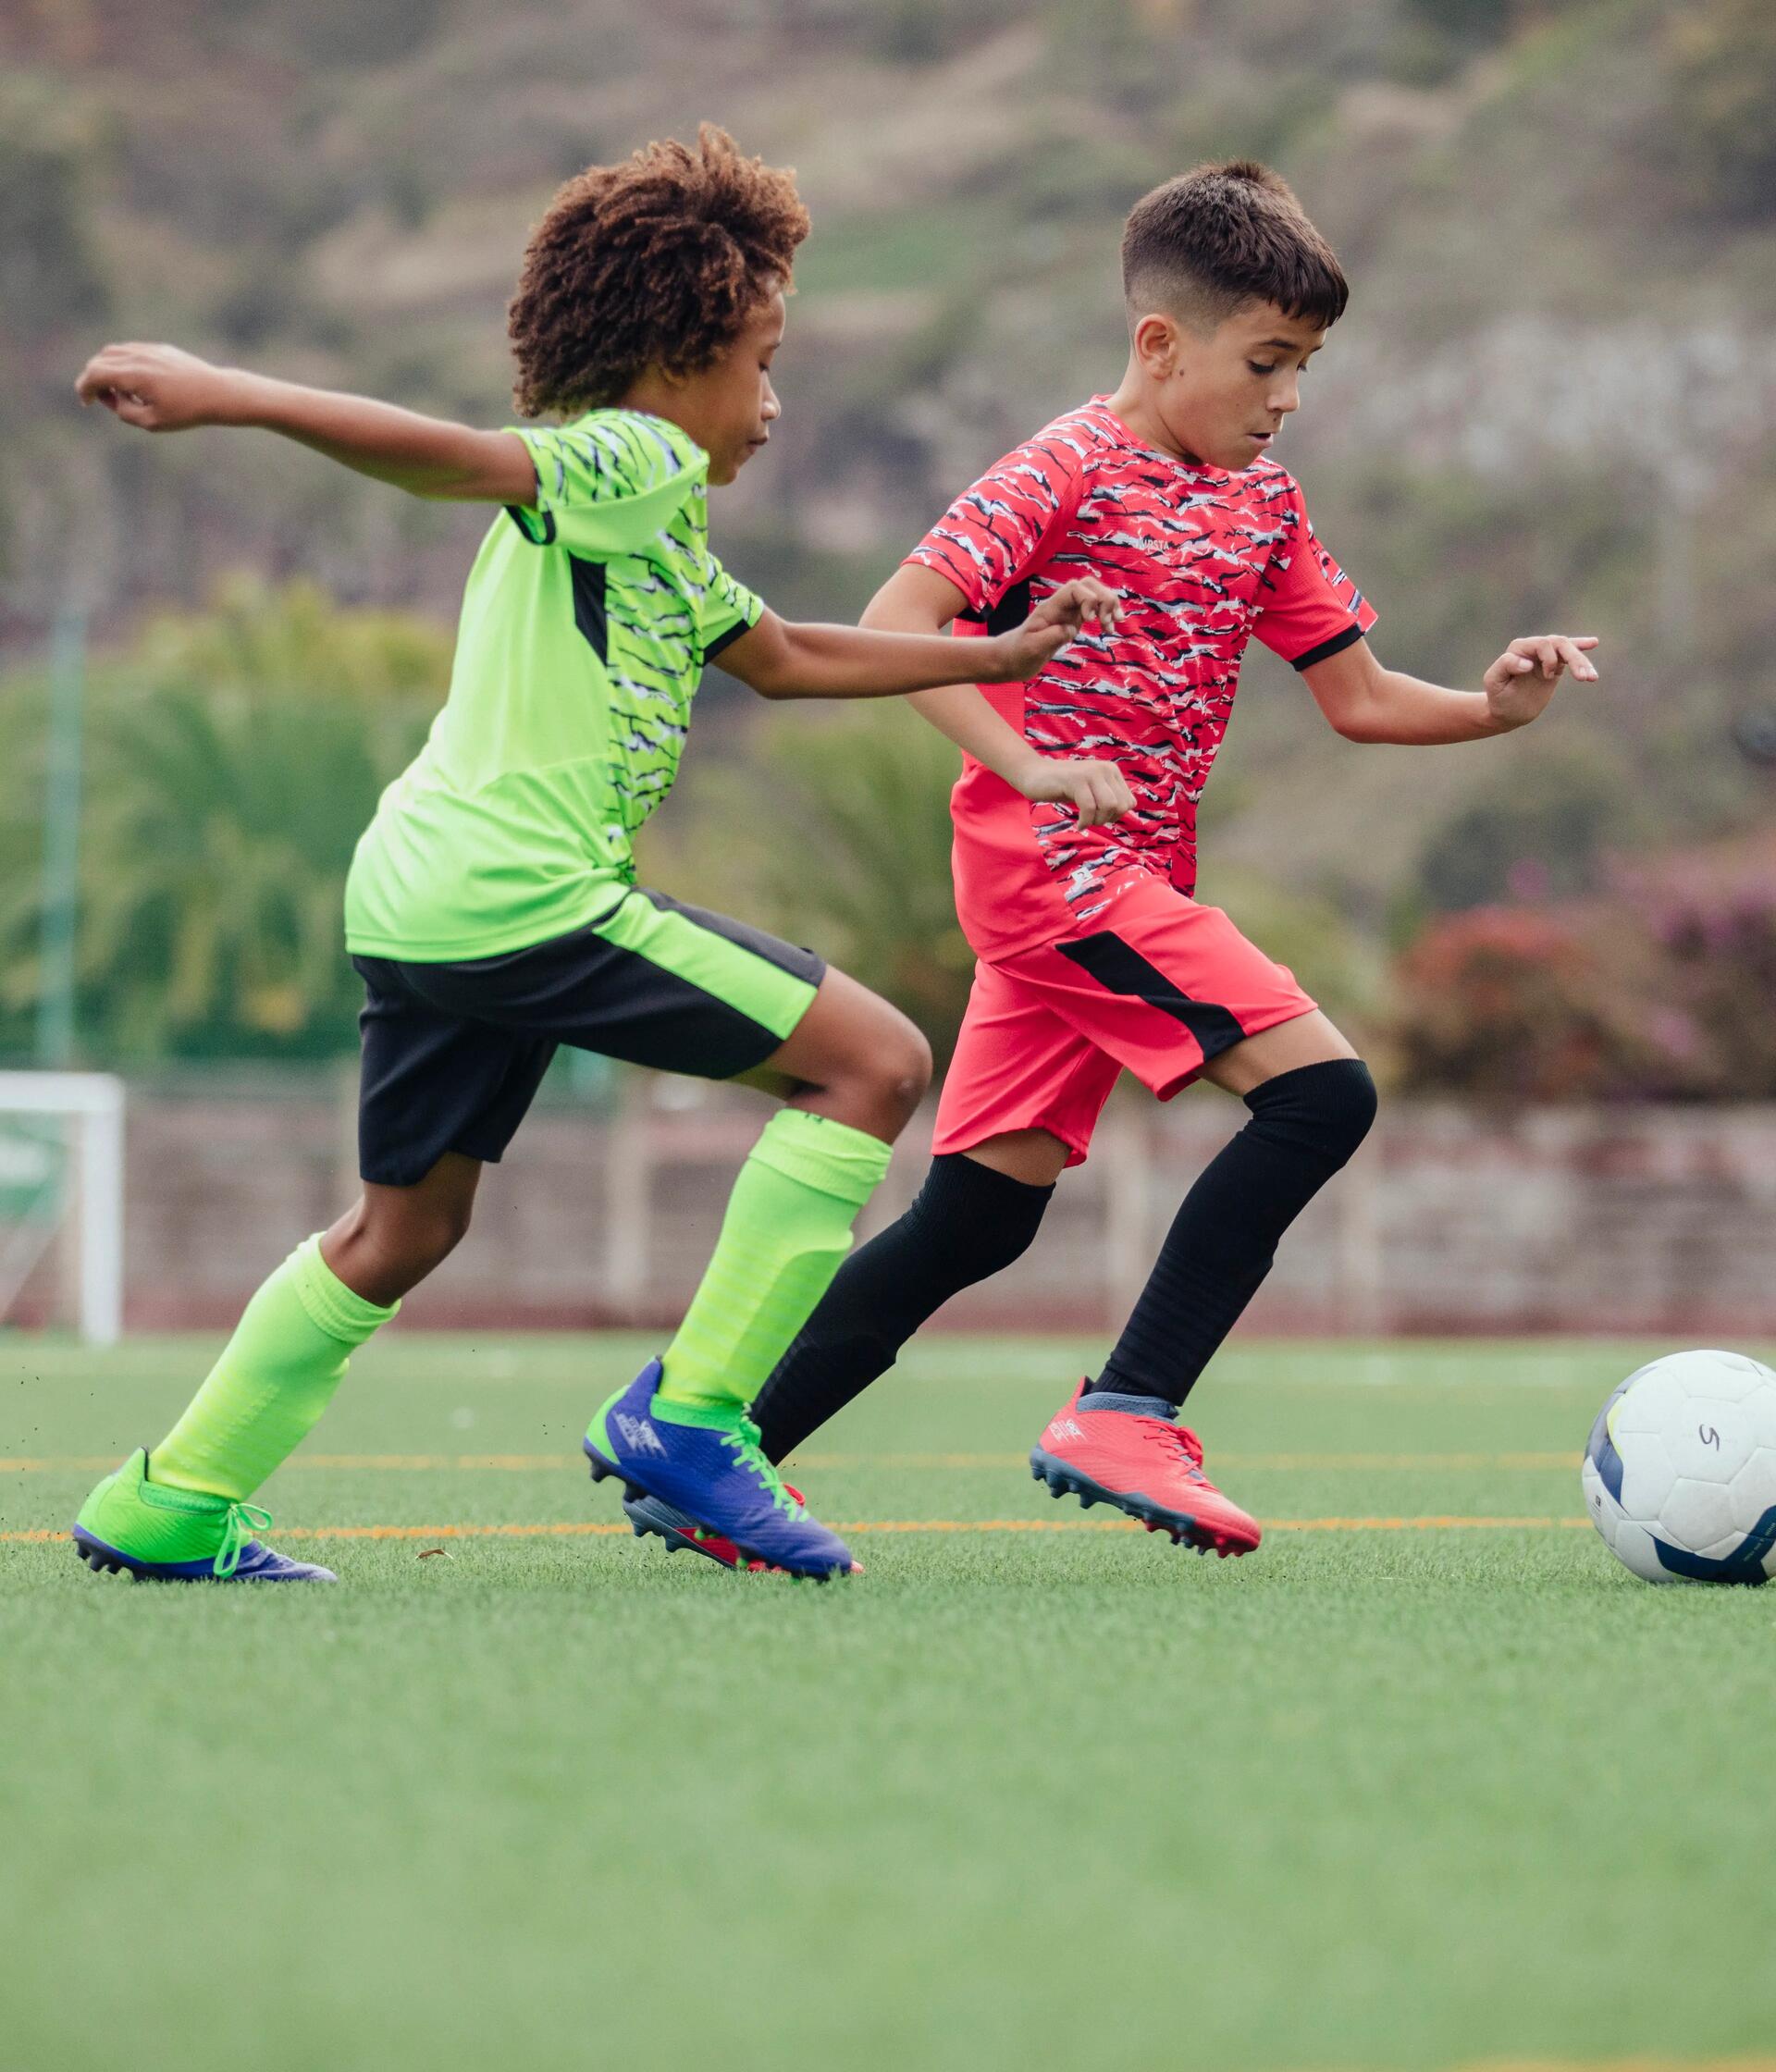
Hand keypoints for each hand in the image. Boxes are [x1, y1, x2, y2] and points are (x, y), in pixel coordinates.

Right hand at [74, 342, 242, 431]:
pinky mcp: (159, 348)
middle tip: (105, 400)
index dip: (84, 388)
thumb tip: (113, 399)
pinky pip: (131, 351)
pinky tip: (136, 383)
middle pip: (100, 360)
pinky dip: (123, 363)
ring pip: (113, 352)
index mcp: (133, 374)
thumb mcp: (151, 422)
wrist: (217, 393)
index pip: (94, 374)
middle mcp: (137, 356)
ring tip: (121, 392)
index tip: (86, 403)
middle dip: (94, 379)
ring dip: (107, 369)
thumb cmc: (186, 412)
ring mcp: (148, 349)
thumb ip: (124, 412)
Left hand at [982, 578, 1120, 681]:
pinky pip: (1094, 610)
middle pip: (1089, 585)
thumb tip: (1073, 628)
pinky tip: (1110, 628)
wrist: (1010, 659)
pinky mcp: (1073, 622)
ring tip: (1114, 625)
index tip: (1088, 620)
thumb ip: (1052, 636)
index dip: (1087, 599)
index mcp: (1050, 608)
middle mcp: (1061, 606)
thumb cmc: (1018, 653)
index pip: (1074, 589)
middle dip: (1104, 597)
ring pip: (1095, 595)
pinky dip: (1105, 615)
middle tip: (1110, 621)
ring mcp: (1068, 613)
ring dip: (1109, 605)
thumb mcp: (1032, 648)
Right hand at [1013, 755, 1134, 827]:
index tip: (1099, 817)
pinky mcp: (1076, 780)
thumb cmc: (1063, 787)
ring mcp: (1091, 773)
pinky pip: (1089, 807)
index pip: (1129, 802)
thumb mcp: (1092, 791)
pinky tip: (1078, 824)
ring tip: (1085, 822)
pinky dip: (1085, 822)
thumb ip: (1110, 797)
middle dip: (1107, 819)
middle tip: (1091, 821)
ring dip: (1097, 821)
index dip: (1116, 816)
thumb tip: (1129, 808)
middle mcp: (1104, 769)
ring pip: (1108, 806)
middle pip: (1121, 805)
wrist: (1034, 775)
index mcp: (1111, 771)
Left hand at [1483, 634, 1600, 730]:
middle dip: (1574, 658)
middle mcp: (1532, 648)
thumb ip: (1506, 665)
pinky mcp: (1555, 666)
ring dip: (1582, 661)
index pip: (1541, 644)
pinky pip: (1570, 654)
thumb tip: (1528, 663)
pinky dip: (1582, 649)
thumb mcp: (1494, 681)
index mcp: (1518, 649)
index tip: (1546, 677)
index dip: (1548, 658)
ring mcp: (1545, 655)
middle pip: (1559, 643)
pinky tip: (1594, 643)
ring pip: (1568, 649)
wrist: (1506, 711)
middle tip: (1583, 678)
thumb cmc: (1497, 696)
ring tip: (1591, 678)